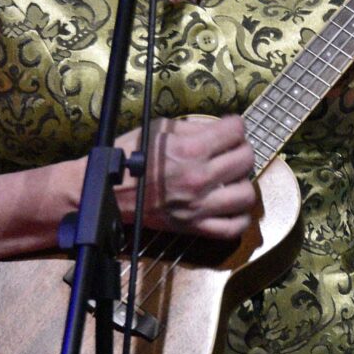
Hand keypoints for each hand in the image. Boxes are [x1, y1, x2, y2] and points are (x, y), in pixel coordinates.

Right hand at [113, 115, 256, 238]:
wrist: (106, 191)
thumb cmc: (129, 156)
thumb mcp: (159, 129)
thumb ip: (193, 127)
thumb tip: (219, 127)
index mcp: (190, 149)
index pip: (236, 131)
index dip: (236, 125)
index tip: (230, 128)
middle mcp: (199, 177)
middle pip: (246, 159)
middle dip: (242, 149)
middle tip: (231, 151)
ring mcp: (199, 206)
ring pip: (246, 195)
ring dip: (242, 183)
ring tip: (231, 179)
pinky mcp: (194, 227)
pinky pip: (232, 228)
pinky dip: (238, 218)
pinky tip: (232, 206)